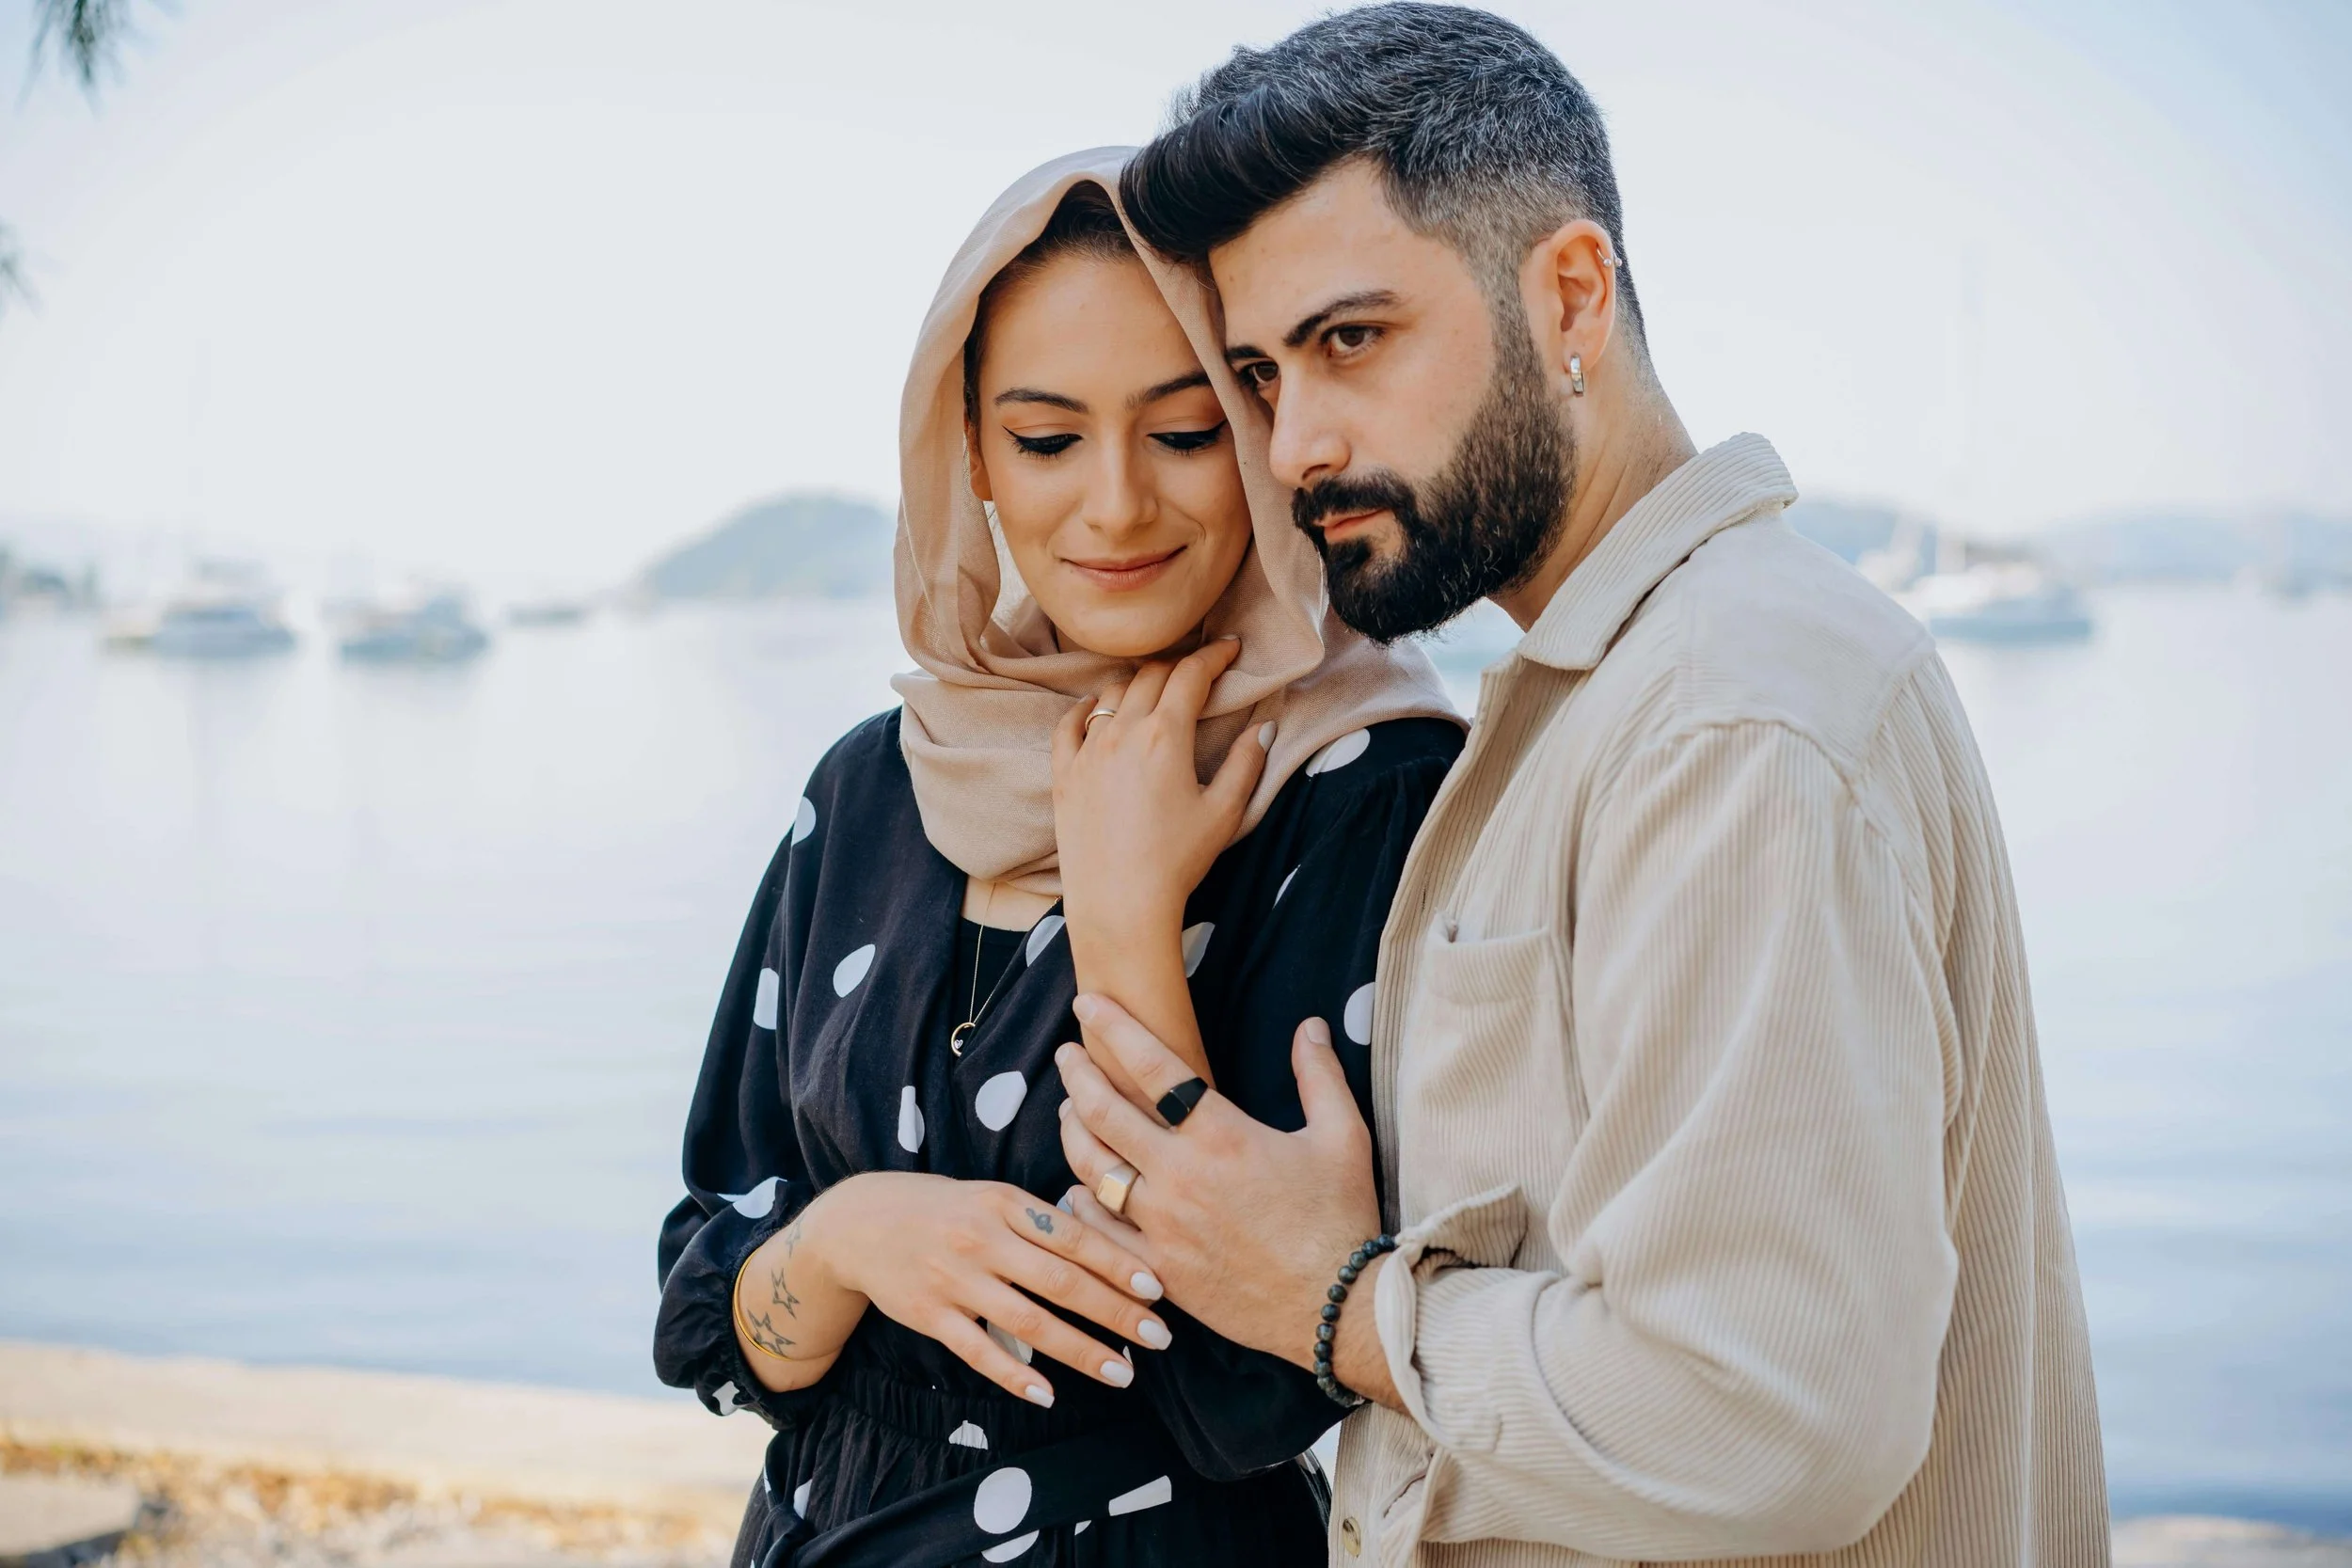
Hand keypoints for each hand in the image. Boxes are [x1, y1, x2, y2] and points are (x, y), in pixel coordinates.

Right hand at [761, 1171, 1171, 1405]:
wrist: (858, 1221)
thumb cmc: (943, 1209)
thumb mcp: (990, 1196)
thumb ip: (1040, 1219)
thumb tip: (1107, 1246)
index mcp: (1005, 1203)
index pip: (1074, 1236)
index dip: (1119, 1263)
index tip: (1158, 1289)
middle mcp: (983, 1239)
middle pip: (1061, 1281)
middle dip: (1115, 1312)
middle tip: (1159, 1337)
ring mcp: (955, 1280)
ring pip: (1028, 1322)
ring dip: (1080, 1351)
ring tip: (1122, 1373)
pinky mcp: (929, 1315)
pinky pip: (979, 1351)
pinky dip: (1015, 1375)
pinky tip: (1048, 1394)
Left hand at [1050, 636, 1269, 945]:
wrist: (1120, 904)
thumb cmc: (1177, 861)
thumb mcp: (1224, 812)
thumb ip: (1246, 763)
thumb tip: (1263, 726)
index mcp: (1165, 735)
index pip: (1191, 674)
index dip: (1214, 655)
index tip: (1229, 648)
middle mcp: (1122, 732)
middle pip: (1151, 675)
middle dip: (1179, 666)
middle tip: (1198, 672)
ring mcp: (1087, 750)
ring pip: (1110, 693)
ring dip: (1136, 683)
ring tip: (1154, 691)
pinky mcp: (1064, 773)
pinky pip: (1068, 723)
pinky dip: (1085, 708)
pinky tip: (1095, 709)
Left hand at [1054, 996, 1386, 1388]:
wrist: (1337, 1308)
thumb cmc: (1341, 1218)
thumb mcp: (1343, 1136)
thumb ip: (1320, 1075)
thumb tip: (1310, 1024)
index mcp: (1222, 1135)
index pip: (1153, 1066)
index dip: (1115, 1028)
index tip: (1088, 1003)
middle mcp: (1181, 1175)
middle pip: (1104, 1112)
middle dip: (1077, 1073)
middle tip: (1066, 1053)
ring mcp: (1162, 1225)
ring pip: (1090, 1167)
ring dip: (1071, 1132)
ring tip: (1068, 1111)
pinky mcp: (1157, 1269)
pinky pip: (1098, 1229)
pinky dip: (1080, 1202)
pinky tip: (1077, 1187)